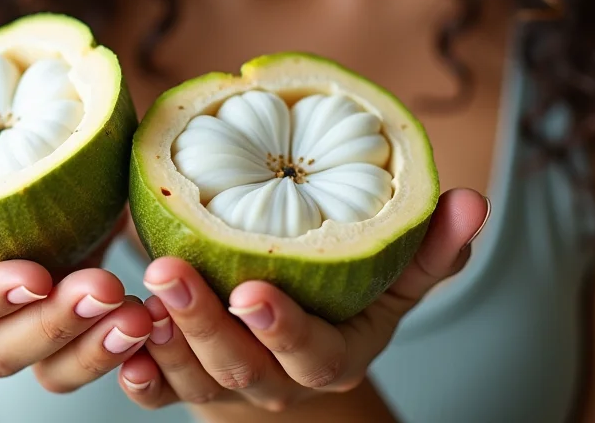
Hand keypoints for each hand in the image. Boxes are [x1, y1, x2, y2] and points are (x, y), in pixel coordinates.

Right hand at [0, 90, 151, 391]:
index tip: (32, 273)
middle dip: (53, 328)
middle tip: (109, 292)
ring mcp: (8, 310)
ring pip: (45, 362)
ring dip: (94, 349)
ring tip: (142, 317)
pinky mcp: (53, 301)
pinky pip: (81, 346)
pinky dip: (119, 343)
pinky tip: (161, 318)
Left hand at [118, 188, 489, 412]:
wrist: (290, 351)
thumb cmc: (344, 302)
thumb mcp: (392, 281)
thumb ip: (428, 248)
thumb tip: (474, 201)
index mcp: (329, 359)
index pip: (309, 354)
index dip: (282, 329)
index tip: (253, 290)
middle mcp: (276, 384)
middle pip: (240, 369)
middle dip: (204, 325)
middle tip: (169, 273)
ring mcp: (225, 389)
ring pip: (192, 381)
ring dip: (162, 343)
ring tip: (138, 298)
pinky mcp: (181, 386)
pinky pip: (155, 394)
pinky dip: (136, 375)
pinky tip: (120, 342)